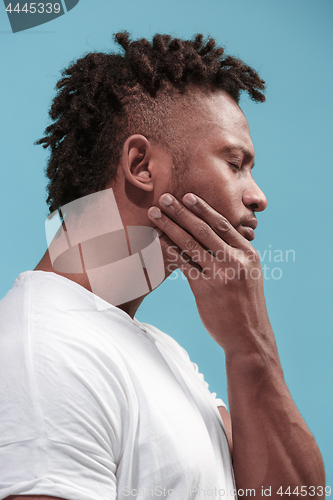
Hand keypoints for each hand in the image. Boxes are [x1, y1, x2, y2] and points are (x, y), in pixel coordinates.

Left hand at [148, 193, 272, 355]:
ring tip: (155, 214)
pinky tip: (156, 241)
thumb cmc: (245, 306)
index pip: (223, 224)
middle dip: (182, 211)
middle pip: (204, 229)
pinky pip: (183, 264)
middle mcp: (236, 260)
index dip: (203, 209)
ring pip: (191, 243)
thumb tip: (214, 239)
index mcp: (248, 253)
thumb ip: (234, 255)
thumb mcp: (249, 275)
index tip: (188, 196)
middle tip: (165, 197)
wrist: (249, 338)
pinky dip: (169, 250)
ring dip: (170, 226)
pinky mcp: (206, 289)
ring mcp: (221, 274)